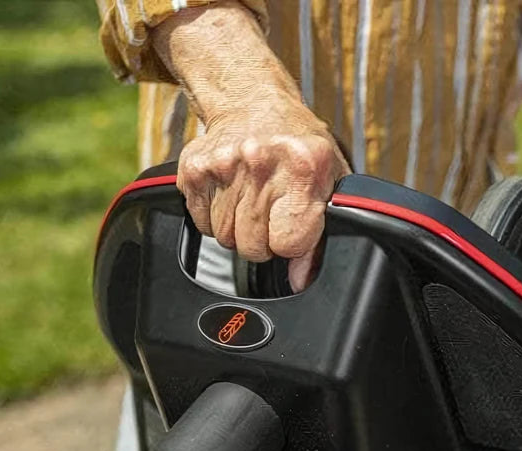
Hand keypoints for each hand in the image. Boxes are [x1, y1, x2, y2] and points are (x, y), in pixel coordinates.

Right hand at [152, 2, 349, 291]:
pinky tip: (230, 193)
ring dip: (238, 230)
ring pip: (225, 239)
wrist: (253, 100)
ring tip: (251, 201)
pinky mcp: (193, 169)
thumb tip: (299, 278)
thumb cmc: (298, 146)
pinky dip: (214, 218)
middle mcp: (260, 163)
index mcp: (302, 168)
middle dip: (263, 242)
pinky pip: (202, 224)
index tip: (293, 230)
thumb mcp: (328, 181)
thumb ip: (322, 233)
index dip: (291, 244)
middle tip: (271, 215)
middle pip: (253, 247)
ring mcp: (222, 164)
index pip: (288, 242)